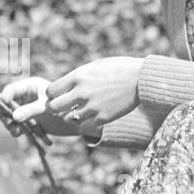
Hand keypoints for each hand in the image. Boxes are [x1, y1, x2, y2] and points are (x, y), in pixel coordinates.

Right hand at [0, 76, 96, 138]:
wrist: (77, 119)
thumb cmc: (64, 105)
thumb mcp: (46, 107)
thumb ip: (30, 110)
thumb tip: (14, 117)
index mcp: (29, 87)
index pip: (10, 90)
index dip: (4, 99)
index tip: (5, 109)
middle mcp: (26, 97)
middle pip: (7, 105)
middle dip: (6, 116)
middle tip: (10, 126)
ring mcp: (27, 110)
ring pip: (11, 118)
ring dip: (12, 126)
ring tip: (18, 133)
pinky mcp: (31, 121)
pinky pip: (21, 127)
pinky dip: (25, 133)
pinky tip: (35, 138)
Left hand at [9, 58, 142, 131]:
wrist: (142, 79)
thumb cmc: (118, 68)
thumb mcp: (94, 67)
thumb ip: (77, 78)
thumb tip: (63, 87)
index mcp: (78, 76)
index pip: (50, 91)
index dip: (51, 95)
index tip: (58, 95)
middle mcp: (82, 92)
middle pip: (53, 107)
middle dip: (55, 108)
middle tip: (61, 107)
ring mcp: (92, 107)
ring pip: (68, 119)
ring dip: (71, 116)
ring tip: (81, 109)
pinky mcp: (103, 118)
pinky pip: (83, 127)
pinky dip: (85, 123)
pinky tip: (92, 116)